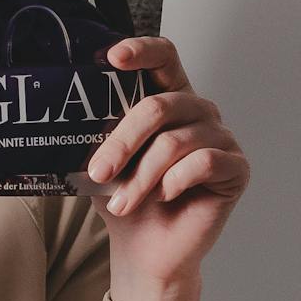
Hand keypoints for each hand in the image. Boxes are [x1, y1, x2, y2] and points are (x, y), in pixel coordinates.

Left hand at [83, 35, 249, 300]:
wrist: (146, 249)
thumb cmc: (127, 199)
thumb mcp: (104, 161)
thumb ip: (98, 133)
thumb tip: (63, 113)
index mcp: (169, 98)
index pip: (164, 58)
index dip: (142, 50)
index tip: (113, 57)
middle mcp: (198, 111)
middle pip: (160, 106)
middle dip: (123, 142)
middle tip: (98, 172)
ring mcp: (221, 137)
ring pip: (176, 142)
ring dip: (141, 177)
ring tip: (122, 202)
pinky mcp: (236, 168)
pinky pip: (204, 162)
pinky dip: (175, 182)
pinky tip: (164, 197)